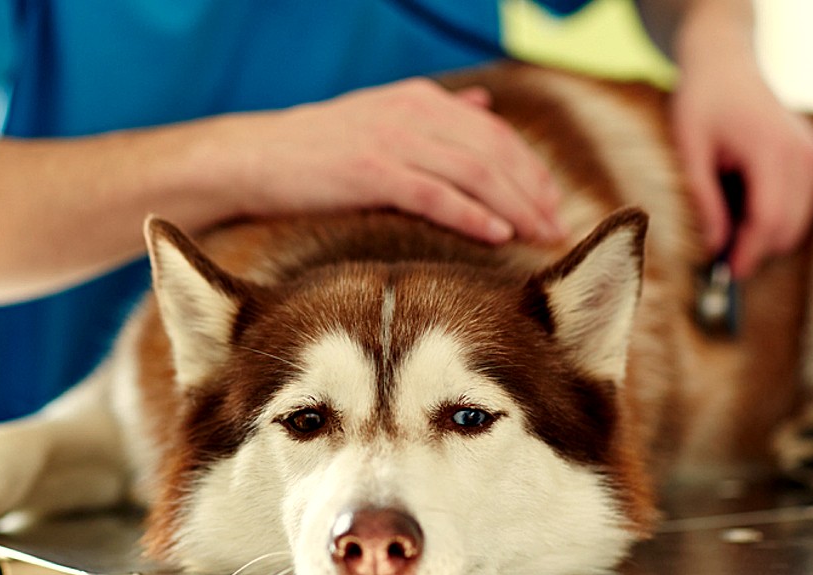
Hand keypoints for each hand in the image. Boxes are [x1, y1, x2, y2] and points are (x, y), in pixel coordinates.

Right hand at [212, 78, 564, 244]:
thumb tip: (485, 104)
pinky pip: (435, 194)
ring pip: (474, 172)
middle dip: (532, 192)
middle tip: (557, 230)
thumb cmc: (318, 149)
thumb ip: (437, 113)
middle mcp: (413, 112)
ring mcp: (392, 140)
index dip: (529, 168)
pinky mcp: (370, 170)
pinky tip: (498, 236)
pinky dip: (471, 214)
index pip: (494, 132)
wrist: (255, 158)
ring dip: (514, 207)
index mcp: (420, 99)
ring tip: (540, 237)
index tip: (553, 204)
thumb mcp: (382, 116)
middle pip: (494, 152)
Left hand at [670, 7, 812, 277]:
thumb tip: (713, 247)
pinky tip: (741, 199)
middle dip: (753, 249)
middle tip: (715, 258)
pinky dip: (771, 215)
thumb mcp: (687, 150)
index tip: (725, 275)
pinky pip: (798, 206)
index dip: (748, 253)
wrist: (726, 67)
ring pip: (795, 222)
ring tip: (723, 216)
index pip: (769, 219)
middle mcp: (803, 154)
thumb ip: (701, 198)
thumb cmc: (699, 104)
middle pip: (786, 227)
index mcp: (771, 149)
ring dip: (762, 233)